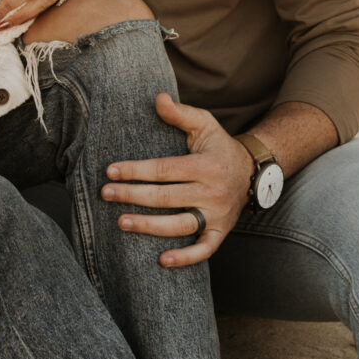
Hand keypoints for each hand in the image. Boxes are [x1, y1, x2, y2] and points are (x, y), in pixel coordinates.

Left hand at [100, 93, 252, 267]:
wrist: (252, 172)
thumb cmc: (219, 147)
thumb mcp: (204, 125)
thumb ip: (180, 113)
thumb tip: (158, 98)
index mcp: (205, 165)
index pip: (164, 170)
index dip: (136, 170)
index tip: (110, 170)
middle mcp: (212, 192)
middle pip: (166, 197)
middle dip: (132, 195)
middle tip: (106, 194)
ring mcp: (217, 214)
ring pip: (180, 225)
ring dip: (149, 226)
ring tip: (121, 222)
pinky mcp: (220, 231)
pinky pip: (204, 249)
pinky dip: (186, 257)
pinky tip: (162, 260)